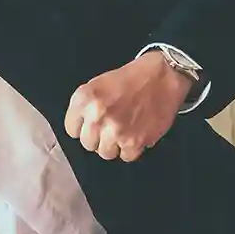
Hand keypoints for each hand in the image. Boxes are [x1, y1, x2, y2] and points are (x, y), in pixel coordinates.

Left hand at [64, 50, 196, 162]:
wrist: (162, 77)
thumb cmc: (131, 79)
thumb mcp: (98, 84)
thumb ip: (85, 107)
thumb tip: (81, 130)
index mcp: (84, 98)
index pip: (72, 129)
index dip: (84, 127)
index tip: (94, 123)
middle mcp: (96, 115)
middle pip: (88, 144)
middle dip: (99, 137)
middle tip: (113, 125)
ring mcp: (114, 130)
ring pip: (105, 153)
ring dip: (115, 145)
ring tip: (126, 129)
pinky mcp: (133, 142)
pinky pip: (126, 156)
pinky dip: (133, 148)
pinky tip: (137, 132)